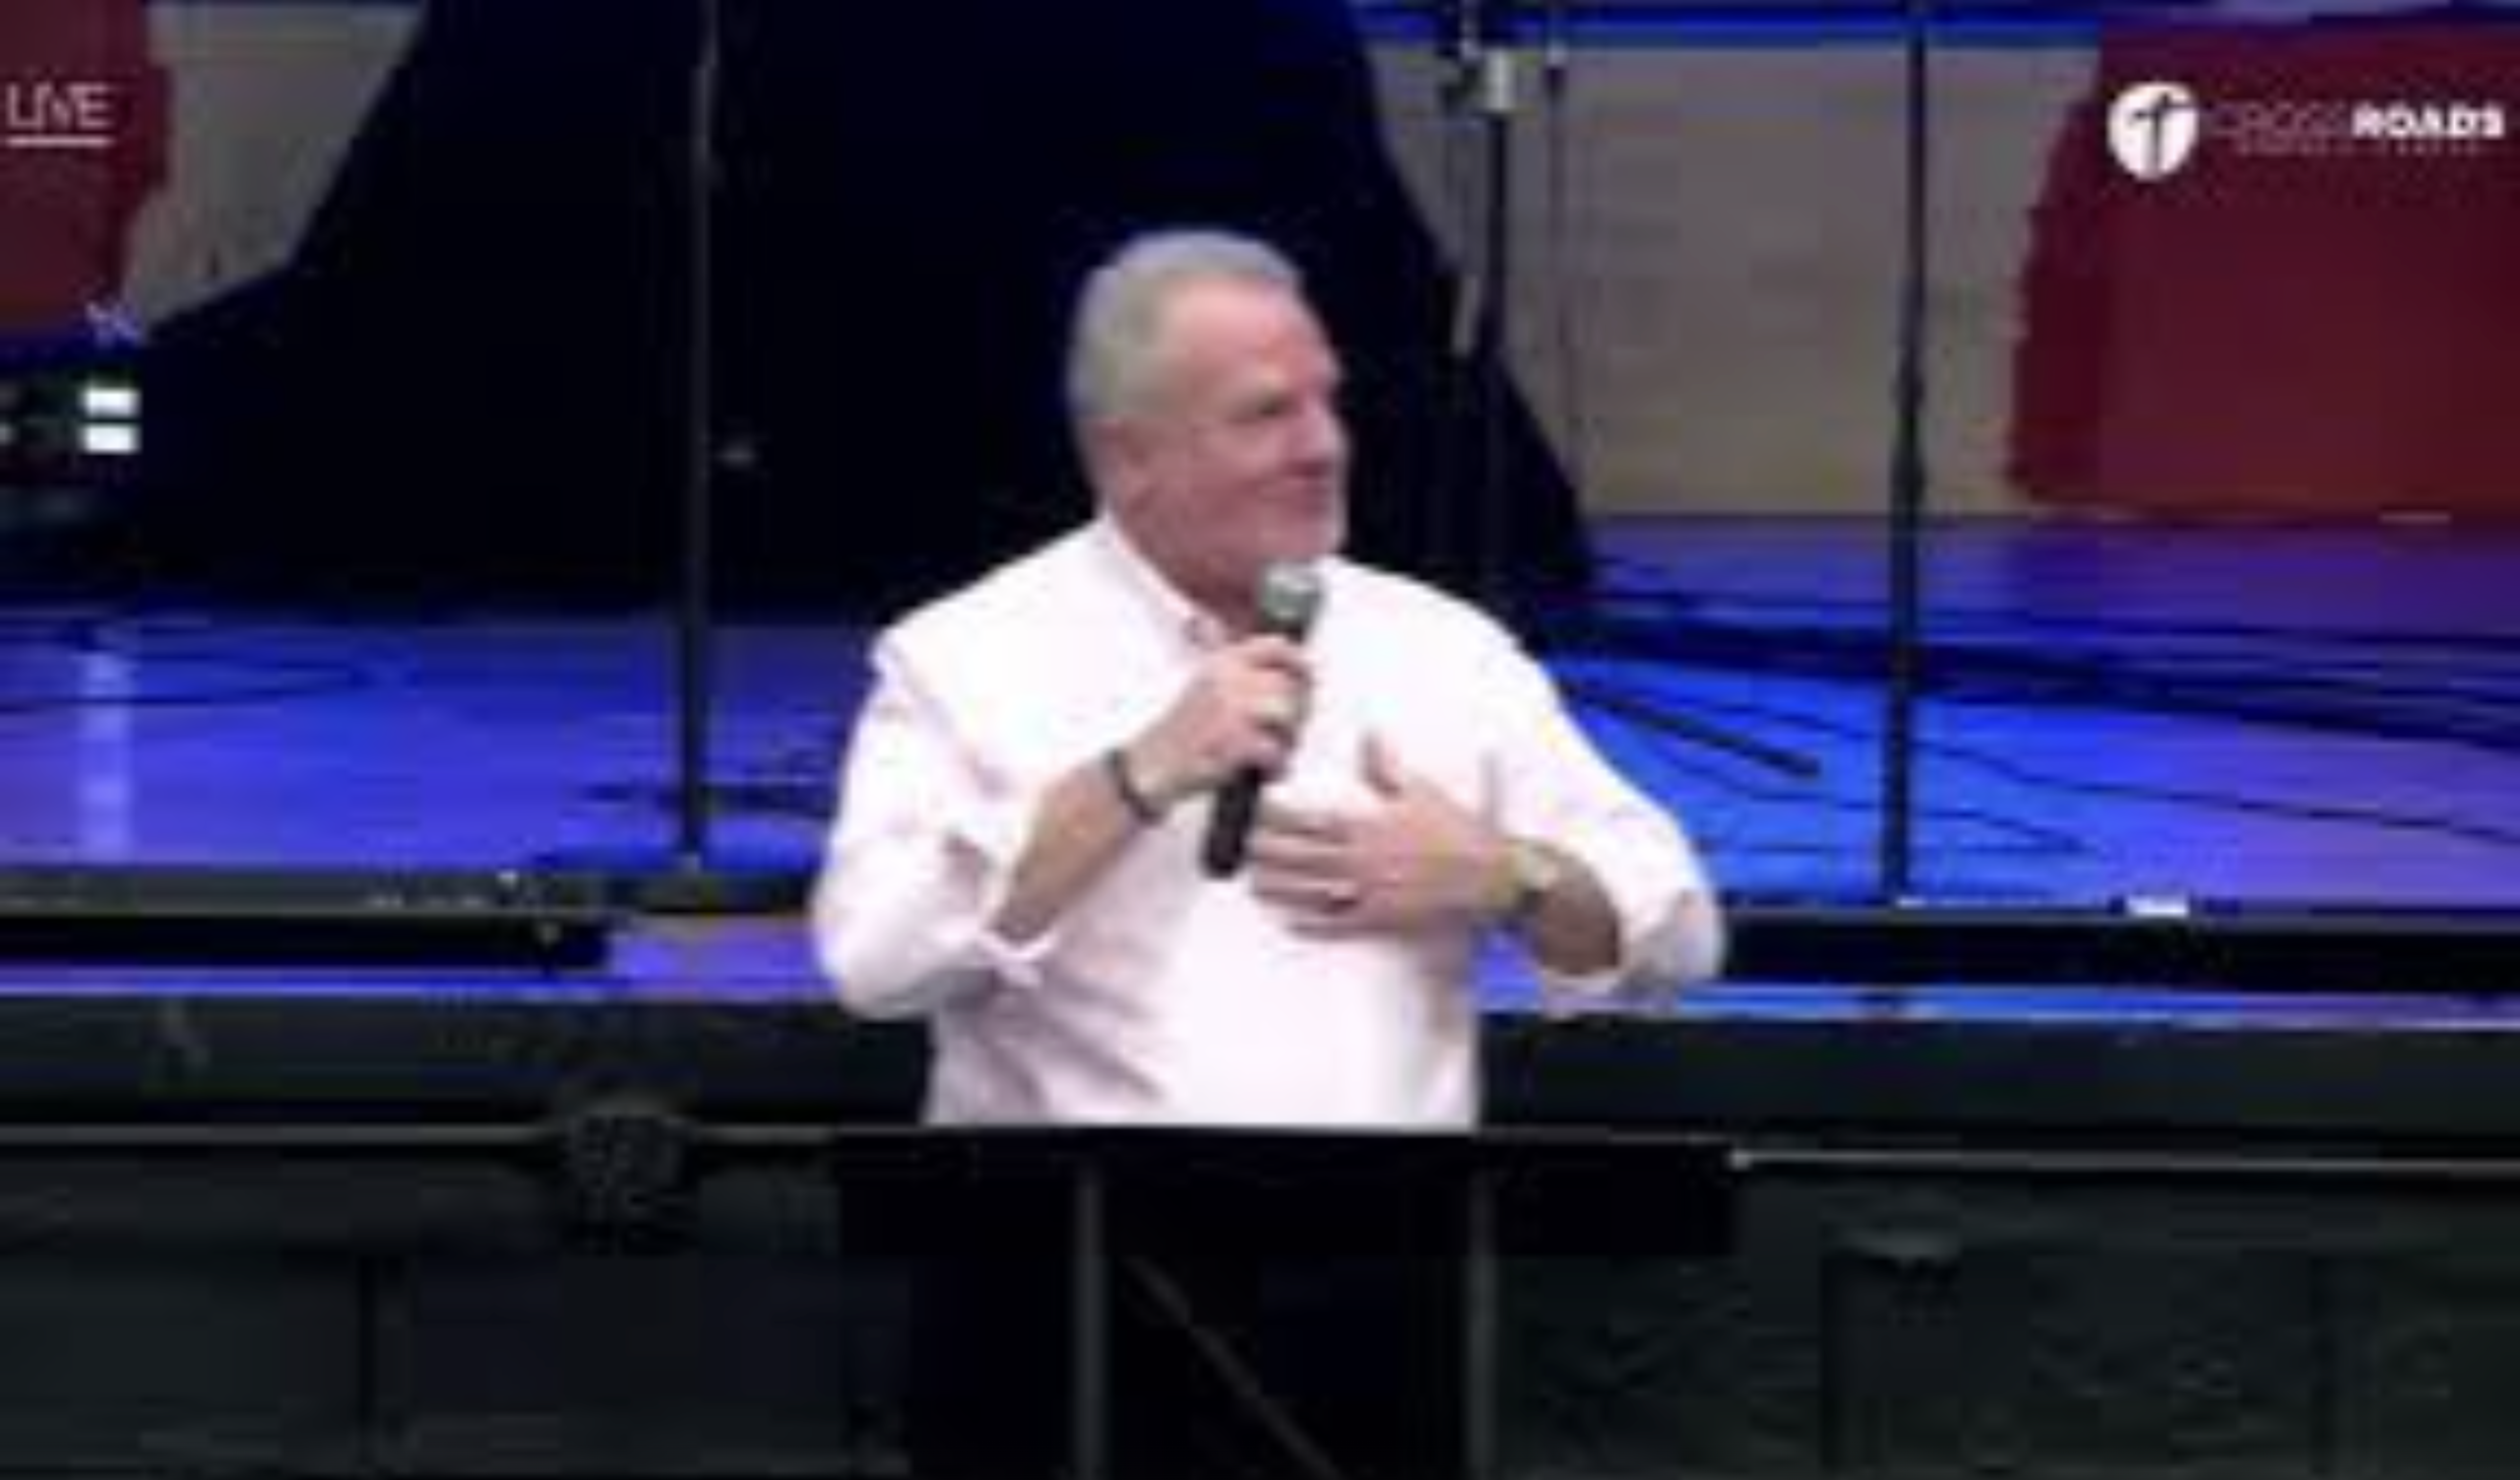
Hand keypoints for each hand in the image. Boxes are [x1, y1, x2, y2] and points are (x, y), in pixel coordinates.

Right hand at [1125, 637, 1311, 806]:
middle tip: (1289, 731)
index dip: (1299, 661)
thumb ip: (1244, 675)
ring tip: (1275, 751)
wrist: (1153, 764)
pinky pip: (1277, 751)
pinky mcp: (1235, 741)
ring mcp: (1231, 709)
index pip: (1275, 646)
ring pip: (1288, 716)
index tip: (1308, 676)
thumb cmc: (1183, 732)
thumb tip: (1291, 671)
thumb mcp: (1207, 686)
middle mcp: (1228, 679)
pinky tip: (1265, 770)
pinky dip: (1277, 766)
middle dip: (1298, 712)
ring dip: (1289, 739)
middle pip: (1289, 685)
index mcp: (1223, 662)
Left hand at [1248, 734, 1514, 937]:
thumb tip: (1368, 736)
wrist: (1489, 878)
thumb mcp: (1422, 792)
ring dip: (1280, 889)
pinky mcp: (1381, 920)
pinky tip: (1290, 923)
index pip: (1310, 821)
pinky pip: (1339, 925)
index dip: (1278, 817)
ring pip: (1312, 893)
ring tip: (1253, 882)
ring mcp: (1370, 894)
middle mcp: (1363, 862)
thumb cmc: (1457, 832)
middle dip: (1267, 852)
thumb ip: (1387, 767)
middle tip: (1240, 847)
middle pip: (1302, 858)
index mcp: (1369, 828)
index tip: (1255, 809)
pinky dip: (1312, 926)